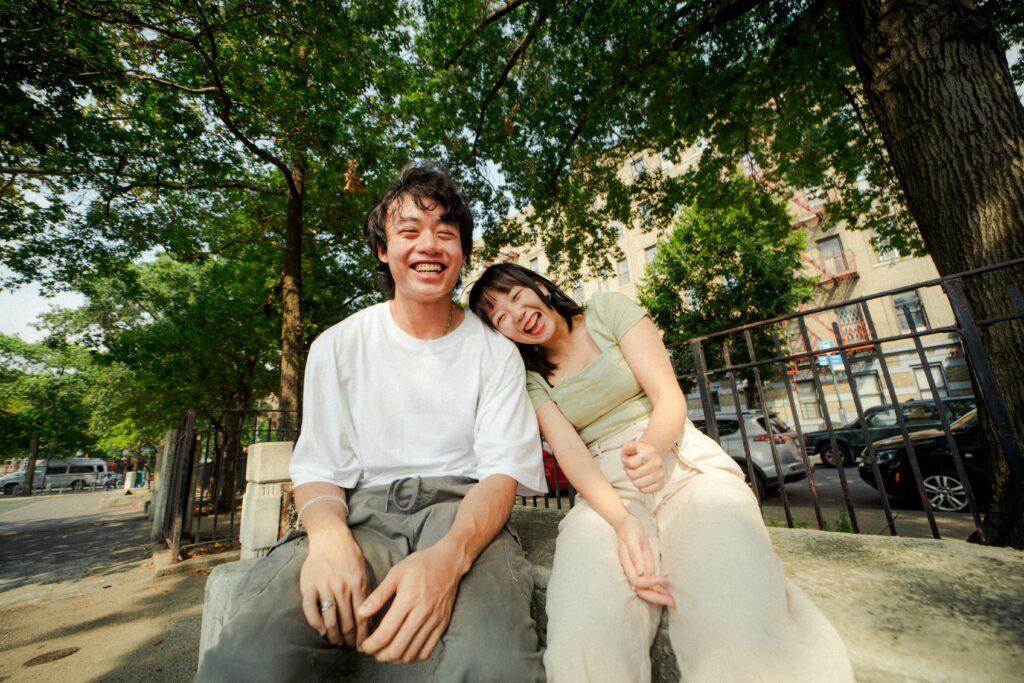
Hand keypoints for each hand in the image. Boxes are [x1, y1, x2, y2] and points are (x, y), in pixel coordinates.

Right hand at [299, 529, 369, 647]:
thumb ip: (365, 594)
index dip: (362, 634)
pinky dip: (316, 623)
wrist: (330, 539)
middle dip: (350, 638)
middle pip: (346, 621)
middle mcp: (342, 587)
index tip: (363, 645)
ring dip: (334, 635)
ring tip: (337, 642)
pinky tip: (321, 631)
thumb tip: (368, 619)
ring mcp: (324, 587)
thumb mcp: (363, 573)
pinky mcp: (308, 586)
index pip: (362, 616)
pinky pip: (310, 609)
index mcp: (358, 584)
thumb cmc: (349, 557)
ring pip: (330, 618)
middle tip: (350, 646)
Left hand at [357, 541, 463, 662]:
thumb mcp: (395, 573)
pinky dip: (412, 657)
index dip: (370, 645)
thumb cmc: (420, 565)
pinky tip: (403, 652)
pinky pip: (427, 651)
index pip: (385, 633)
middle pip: (397, 648)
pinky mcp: (442, 625)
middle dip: (380, 655)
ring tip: (385, 653)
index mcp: (408, 600)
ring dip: (394, 659)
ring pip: (412, 653)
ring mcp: (434, 621)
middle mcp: (422, 613)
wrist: (449, 562)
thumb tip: (361, 613)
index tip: (363, 646)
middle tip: (371, 652)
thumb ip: (378, 595)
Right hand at [613, 514, 674, 607]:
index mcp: (627, 565)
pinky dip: (659, 590)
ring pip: (646, 590)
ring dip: (659, 596)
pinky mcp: (643, 570)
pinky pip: (650, 584)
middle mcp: (631, 572)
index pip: (637, 581)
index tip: (662, 579)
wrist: (627, 525)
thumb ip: (635, 555)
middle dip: (656, 597)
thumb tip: (639, 571)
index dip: (649, 583)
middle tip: (672, 601)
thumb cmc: (629, 530)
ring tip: (673, 600)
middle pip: (641, 591)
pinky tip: (668, 592)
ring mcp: (637, 572)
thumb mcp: (632, 539)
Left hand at [622, 439, 664, 492]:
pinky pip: (645, 491)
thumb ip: (629, 446)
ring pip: (638, 484)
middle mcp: (658, 463)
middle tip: (632, 469)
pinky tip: (642, 479)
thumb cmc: (637, 453)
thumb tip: (634, 446)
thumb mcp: (630, 447)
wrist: (650, 456)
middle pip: (633, 475)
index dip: (626, 463)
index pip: (631, 463)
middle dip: (629, 472)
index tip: (629, 460)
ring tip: (637, 474)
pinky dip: (641, 487)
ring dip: (634, 480)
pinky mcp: (661, 484)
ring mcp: (660, 474)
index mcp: (650, 452)